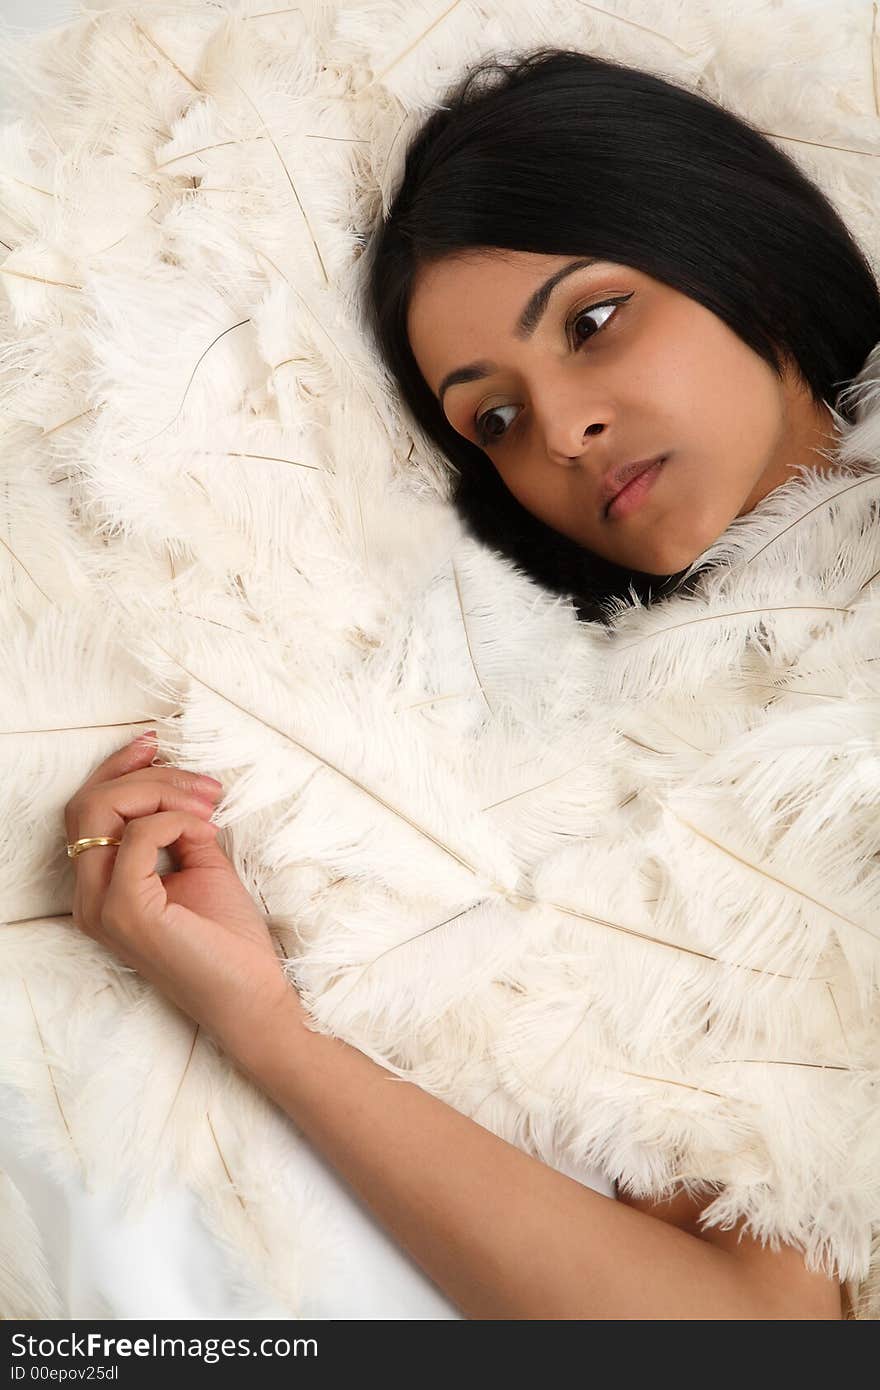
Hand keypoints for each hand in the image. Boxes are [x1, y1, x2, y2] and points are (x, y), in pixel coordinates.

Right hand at [63, 731, 292, 1059]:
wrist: (253, 996)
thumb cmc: (230, 941)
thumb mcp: (202, 865)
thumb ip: (180, 828)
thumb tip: (181, 789)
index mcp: (104, 889)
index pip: (86, 812)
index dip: (117, 769)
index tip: (156, 743)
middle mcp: (91, 899)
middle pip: (87, 804)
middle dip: (144, 775)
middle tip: (202, 784)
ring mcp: (103, 907)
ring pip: (101, 812)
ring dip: (160, 792)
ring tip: (208, 804)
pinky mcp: (128, 912)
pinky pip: (138, 837)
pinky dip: (175, 821)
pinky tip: (206, 833)